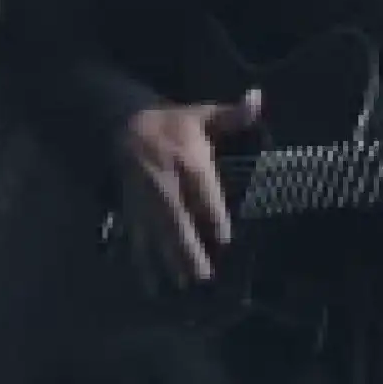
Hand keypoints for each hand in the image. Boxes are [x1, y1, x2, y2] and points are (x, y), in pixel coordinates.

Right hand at [116, 89, 260, 285]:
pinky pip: (136, 238)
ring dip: (168, 260)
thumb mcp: (204, 114)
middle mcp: (165, 183)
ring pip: (156, 234)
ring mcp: (145, 200)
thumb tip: (258, 97)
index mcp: (187, 159)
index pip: (201, 190)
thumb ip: (234, 114)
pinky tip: (151, 286)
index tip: (223, 239)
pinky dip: (142, 263)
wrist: (124, 124)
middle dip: (188, 248)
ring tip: (182, 285)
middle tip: (203, 276)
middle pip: (176, 219)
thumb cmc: (175, 124)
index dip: (212, 214)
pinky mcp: (131, 210)